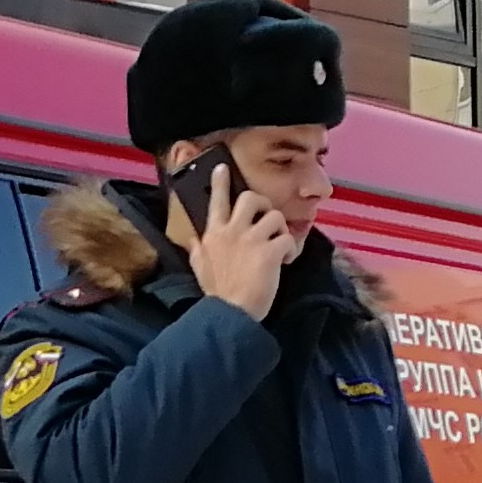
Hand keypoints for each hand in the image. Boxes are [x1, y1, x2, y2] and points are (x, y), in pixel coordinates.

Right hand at [173, 162, 293, 322]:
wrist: (230, 314)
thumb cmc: (217, 293)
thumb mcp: (200, 268)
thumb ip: (196, 250)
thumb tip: (190, 239)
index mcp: (213, 234)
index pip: (217, 201)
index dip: (220, 183)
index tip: (223, 168)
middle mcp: (232, 232)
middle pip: (251, 198)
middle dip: (263, 204)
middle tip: (267, 217)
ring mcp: (251, 240)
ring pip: (275, 216)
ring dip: (281, 231)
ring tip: (279, 247)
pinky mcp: (270, 252)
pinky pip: (288, 239)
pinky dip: (291, 249)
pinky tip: (285, 261)